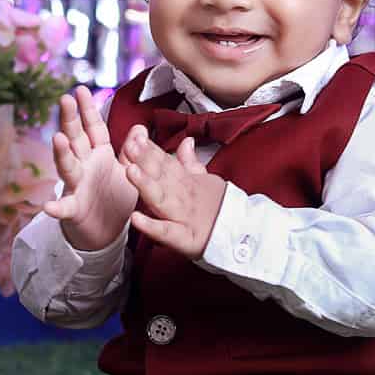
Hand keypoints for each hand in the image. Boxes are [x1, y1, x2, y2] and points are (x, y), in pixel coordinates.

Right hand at [44, 86, 138, 249]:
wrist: (107, 230)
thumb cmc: (116, 196)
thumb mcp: (127, 170)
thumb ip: (132, 150)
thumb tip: (139, 126)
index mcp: (99, 154)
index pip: (93, 128)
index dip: (87, 110)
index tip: (80, 89)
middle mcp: (85, 166)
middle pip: (76, 139)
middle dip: (70, 119)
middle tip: (65, 99)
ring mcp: (77, 186)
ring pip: (68, 167)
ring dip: (62, 153)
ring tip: (58, 138)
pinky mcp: (75, 209)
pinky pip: (65, 207)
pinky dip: (56, 207)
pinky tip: (48, 205)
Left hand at [119, 126, 226, 259]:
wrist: (243, 234)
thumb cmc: (220, 209)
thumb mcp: (206, 181)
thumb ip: (190, 161)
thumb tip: (186, 141)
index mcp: (186, 183)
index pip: (167, 162)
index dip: (151, 149)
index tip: (136, 136)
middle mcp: (183, 197)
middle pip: (163, 176)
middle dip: (146, 160)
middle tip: (132, 145)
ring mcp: (183, 217)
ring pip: (161, 199)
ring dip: (146, 185)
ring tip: (131, 171)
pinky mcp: (185, 239)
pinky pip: (167, 232)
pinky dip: (152, 226)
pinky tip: (136, 218)